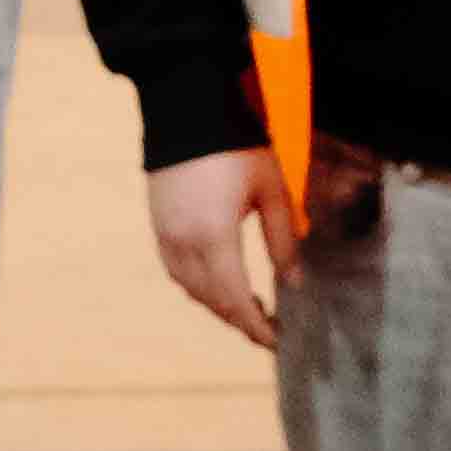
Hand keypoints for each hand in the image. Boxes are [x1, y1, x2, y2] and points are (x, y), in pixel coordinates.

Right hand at [147, 144, 297, 349]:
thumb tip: (293, 283)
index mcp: (215, 236)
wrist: (185, 109)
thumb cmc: (236, 147)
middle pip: (211, 300)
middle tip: (270, 327)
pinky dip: (198, 286)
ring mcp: (165, 234)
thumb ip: (283, 239)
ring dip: (218, 305)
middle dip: (240, 320)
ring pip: (190, 289)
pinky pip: (176, 270)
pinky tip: (219, 280)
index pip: (236, 300)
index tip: (278, 341)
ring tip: (249, 305)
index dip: (256, 327)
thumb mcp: (271, 191)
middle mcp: (183, 243)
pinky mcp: (157, 224)